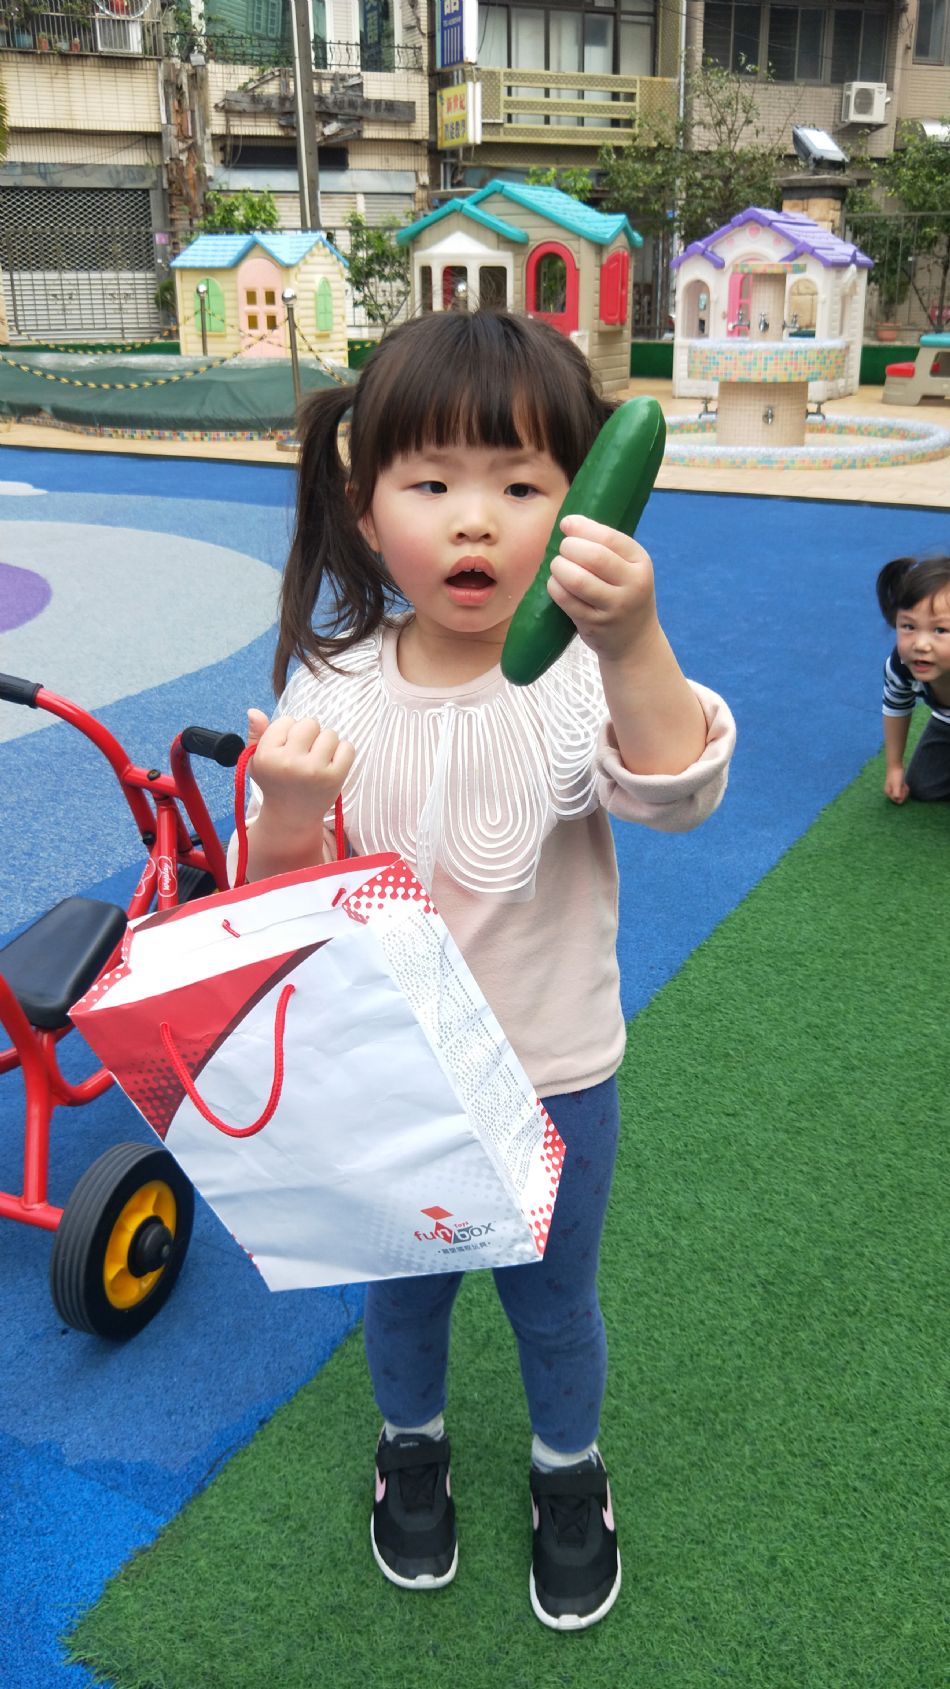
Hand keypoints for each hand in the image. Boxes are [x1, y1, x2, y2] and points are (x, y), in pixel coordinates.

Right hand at [246, 709, 354, 840]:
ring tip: (316, 761)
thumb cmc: (275, 783)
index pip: (286, 721)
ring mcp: (313, 771)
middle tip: (303, 754)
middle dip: (309, 735)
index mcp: (267, 756)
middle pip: (310, 723)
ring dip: (326, 744)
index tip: (285, 751)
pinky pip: (347, 747)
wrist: (291, 816)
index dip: (287, 733)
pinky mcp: (334, 778)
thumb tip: (254, 711)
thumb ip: (256, 735)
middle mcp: (289, 763)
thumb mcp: (257, 761)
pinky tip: (330, 764)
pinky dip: (342, 753)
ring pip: (330, 734)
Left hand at [546, 514, 658, 664]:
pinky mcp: (595, 624)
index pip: (609, 538)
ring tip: (558, 566)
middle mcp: (632, 584)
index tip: (567, 524)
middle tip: (563, 550)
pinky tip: (556, 584)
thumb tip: (568, 524)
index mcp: (640, 562)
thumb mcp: (628, 568)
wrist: (635, 640)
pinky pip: (567, 600)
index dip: (583, 527)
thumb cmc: (624, 594)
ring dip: (559, 568)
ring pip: (578, 580)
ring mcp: (614, 607)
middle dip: (569, 547)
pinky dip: (555, 588)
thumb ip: (605, 547)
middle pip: (593, 557)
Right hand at [884, 766, 908, 804]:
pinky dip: (904, 788)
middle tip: (903, 786)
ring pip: (901, 794)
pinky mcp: (897, 785)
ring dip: (904, 791)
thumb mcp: (897, 785)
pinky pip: (901, 790)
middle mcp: (890, 792)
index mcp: (888, 793)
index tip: (903, 790)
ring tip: (904, 785)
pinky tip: (904, 784)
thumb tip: (899, 802)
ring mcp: (893, 789)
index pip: (896, 801)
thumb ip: (897, 794)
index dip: (902, 797)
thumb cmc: (895, 776)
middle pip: (899, 798)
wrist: (895, 766)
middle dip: (903, 794)